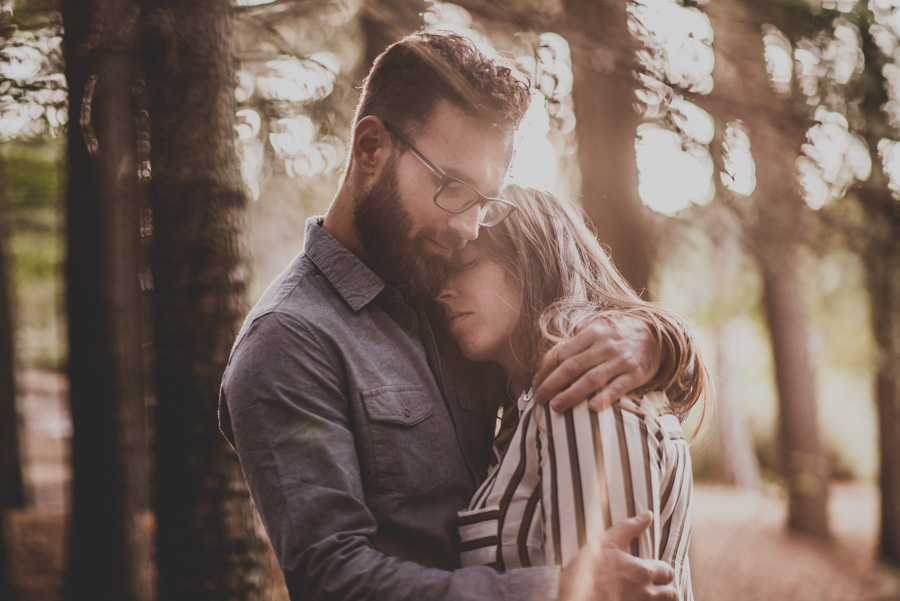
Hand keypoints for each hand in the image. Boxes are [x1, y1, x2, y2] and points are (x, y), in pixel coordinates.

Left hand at [532, 316, 660, 411]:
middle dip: (552, 384)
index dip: (546, 370)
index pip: (562, 353)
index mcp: (592, 333)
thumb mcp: (598, 331)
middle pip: (572, 367)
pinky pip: (618, 387)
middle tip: (538, 399)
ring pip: (591, 379)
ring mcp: (621, 360)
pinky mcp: (636, 374)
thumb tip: (550, 363)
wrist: (656, 334)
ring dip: (571, 394)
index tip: (535, 384)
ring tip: (556, 407)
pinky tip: (591, 408)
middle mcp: (604, 346)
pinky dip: (604, 397)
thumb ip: (577, 345)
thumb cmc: (619, 335)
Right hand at [558, 512, 675, 600]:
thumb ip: (629, 527)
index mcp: (642, 570)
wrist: (573, 597)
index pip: (668, 572)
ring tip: (647, 594)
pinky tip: (635, 600)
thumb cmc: (587, 570)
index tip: (653, 570)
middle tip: (654, 585)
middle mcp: (645, 592)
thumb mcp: (605, 542)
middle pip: (672, 594)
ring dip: (659, 600)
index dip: (663, 571)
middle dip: (666, 588)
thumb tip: (648, 515)